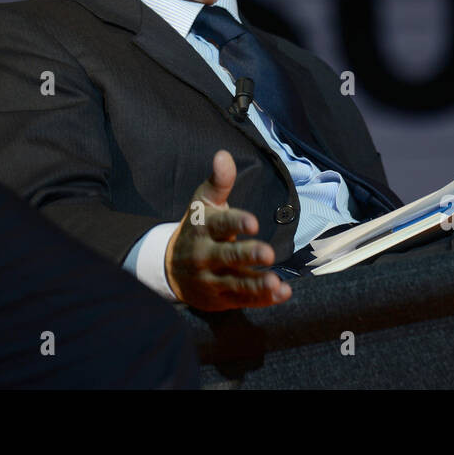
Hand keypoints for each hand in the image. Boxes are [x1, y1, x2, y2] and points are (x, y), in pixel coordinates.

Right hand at [164, 149, 291, 309]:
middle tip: (268, 253)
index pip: (220, 225)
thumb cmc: (197, 229)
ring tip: (275, 282)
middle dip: (247, 255)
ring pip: (237, 283)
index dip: (236, 223)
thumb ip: (219, 182)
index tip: (253, 223)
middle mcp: (205, 255)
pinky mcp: (222, 298)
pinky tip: (283, 292)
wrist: (171, 269)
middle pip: (227, 256)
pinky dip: (264, 299)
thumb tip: (223, 154)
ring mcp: (213, 279)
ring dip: (257, 284)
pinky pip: (245, 300)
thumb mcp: (203, 204)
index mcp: (202, 229)